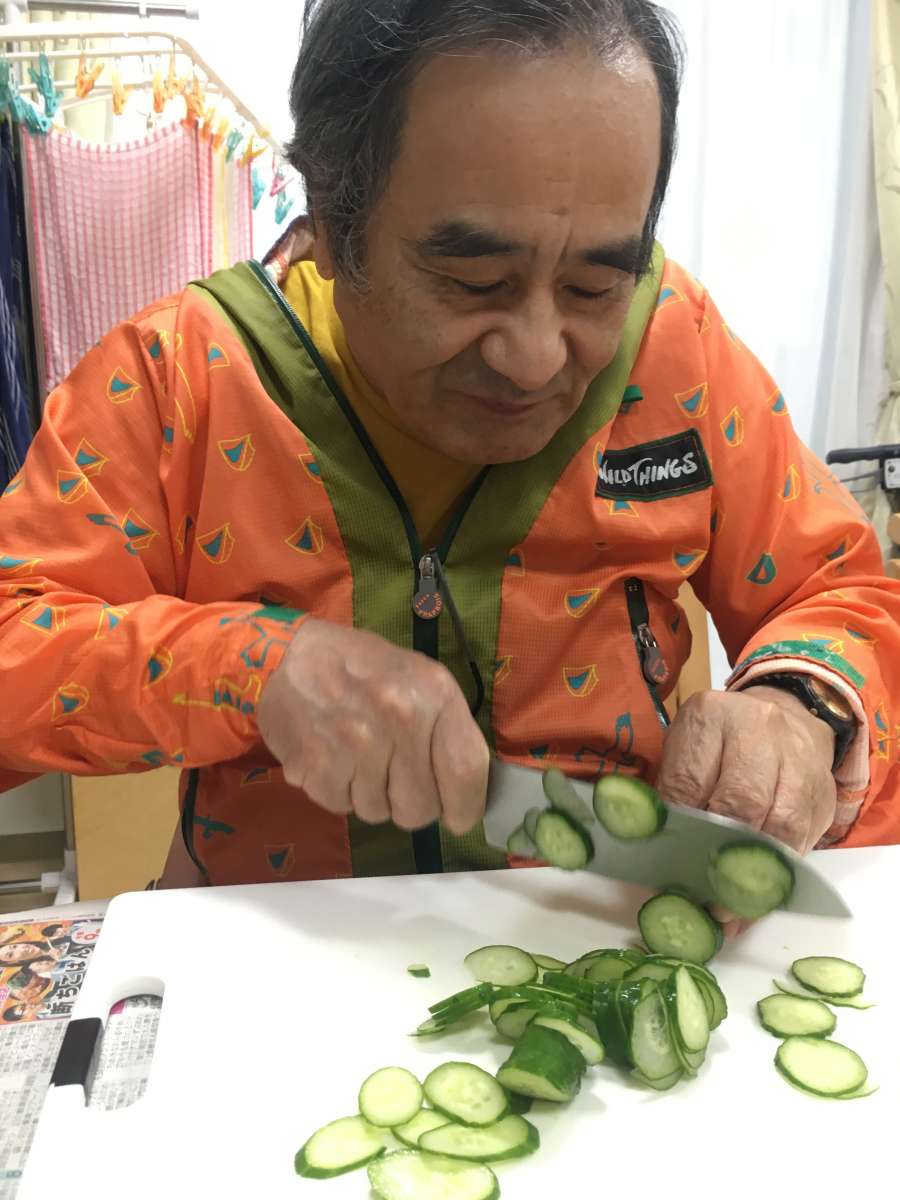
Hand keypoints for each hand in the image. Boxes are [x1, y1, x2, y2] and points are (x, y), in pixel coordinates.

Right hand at [257, 618, 488, 834]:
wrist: (289, 655)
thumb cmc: (363, 667)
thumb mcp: (419, 678)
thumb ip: (446, 730)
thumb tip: (466, 793)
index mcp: (433, 694)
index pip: (465, 771)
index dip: (466, 806)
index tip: (459, 816)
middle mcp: (399, 720)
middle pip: (421, 807)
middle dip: (412, 803)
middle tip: (396, 778)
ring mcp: (355, 746)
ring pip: (380, 813)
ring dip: (372, 796)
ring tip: (359, 757)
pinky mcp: (316, 767)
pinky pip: (342, 807)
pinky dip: (339, 792)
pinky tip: (334, 758)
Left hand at [656, 687, 837, 934]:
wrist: (783, 712)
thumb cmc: (718, 744)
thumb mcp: (685, 753)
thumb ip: (673, 798)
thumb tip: (662, 866)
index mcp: (710, 717)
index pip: (689, 783)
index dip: (680, 833)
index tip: (669, 872)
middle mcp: (758, 730)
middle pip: (742, 802)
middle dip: (722, 855)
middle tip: (705, 898)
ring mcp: (798, 758)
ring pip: (781, 824)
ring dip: (756, 873)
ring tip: (732, 909)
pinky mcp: (824, 789)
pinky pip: (806, 838)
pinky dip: (781, 872)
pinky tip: (760, 895)